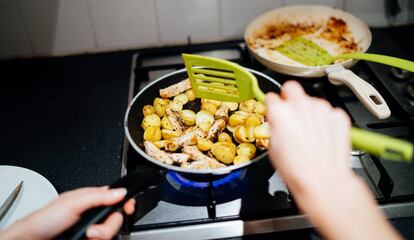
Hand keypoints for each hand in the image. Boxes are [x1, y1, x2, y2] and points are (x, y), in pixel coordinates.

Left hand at [0, 187, 135, 239]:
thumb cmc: (46, 219)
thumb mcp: (72, 202)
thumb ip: (98, 196)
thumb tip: (120, 192)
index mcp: (93, 198)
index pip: (118, 198)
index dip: (125, 202)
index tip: (128, 208)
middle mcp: (95, 214)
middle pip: (117, 218)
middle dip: (108, 226)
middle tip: (93, 229)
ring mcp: (93, 229)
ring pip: (112, 233)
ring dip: (101, 236)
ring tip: (86, 236)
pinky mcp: (91, 239)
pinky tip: (86, 239)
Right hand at [266, 81, 400, 239]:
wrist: (323, 179)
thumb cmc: (296, 168)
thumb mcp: (273, 146)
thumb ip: (276, 125)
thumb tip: (278, 121)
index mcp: (280, 111)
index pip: (272, 96)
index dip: (273, 105)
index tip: (275, 110)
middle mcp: (301, 105)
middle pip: (292, 88)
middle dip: (290, 97)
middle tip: (291, 112)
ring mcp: (322, 109)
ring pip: (313, 101)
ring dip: (310, 112)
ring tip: (309, 133)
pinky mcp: (338, 116)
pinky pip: (329, 113)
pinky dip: (326, 121)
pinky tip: (322, 136)